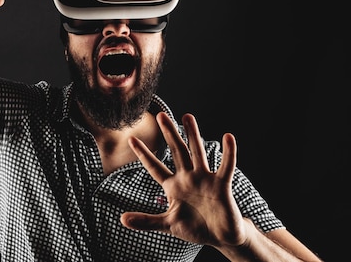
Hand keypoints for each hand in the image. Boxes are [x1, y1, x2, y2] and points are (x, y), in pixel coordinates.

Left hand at [121, 112, 247, 247]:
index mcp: (173, 186)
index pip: (155, 167)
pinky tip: (228, 137)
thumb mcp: (168, 224)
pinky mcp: (221, 185)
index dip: (144, 154)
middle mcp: (188, 178)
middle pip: (176, 151)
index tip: (131, 139)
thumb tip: (122, 219)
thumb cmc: (195, 228)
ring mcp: (204, 179)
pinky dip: (228, 153)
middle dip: (169, 134)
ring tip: (187, 116)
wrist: (221, 236)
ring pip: (197, 152)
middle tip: (161, 114)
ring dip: (193, 135)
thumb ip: (146, 221)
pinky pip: (226, 166)